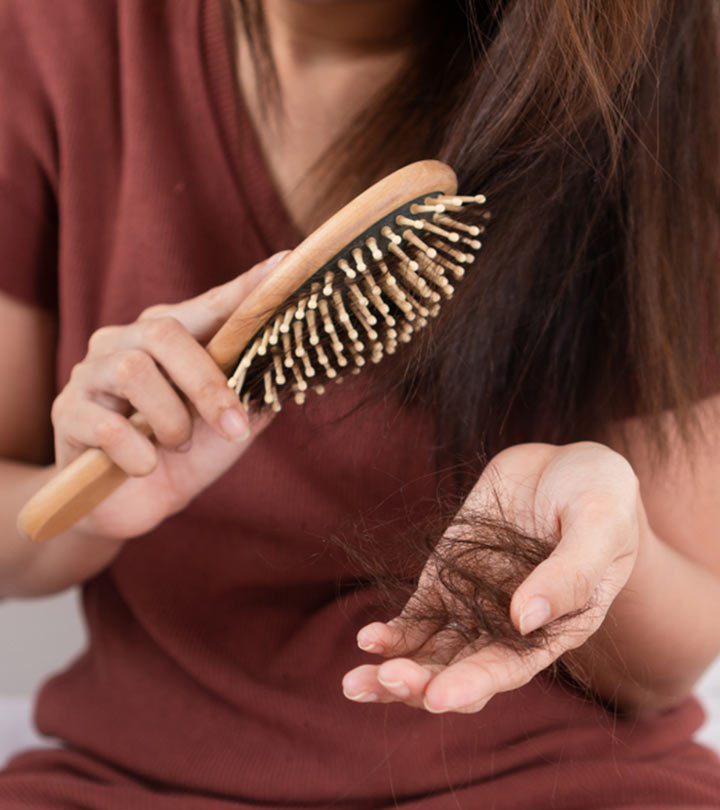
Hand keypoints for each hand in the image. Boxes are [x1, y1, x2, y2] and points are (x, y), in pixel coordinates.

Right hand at [50, 251, 288, 541]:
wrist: (132, 506)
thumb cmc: (184, 456)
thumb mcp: (229, 427)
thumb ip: (255, 393)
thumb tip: (292, 364)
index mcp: (168, 338)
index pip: (209, 306)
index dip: (245, 288)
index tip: (286, 264)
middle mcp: (125, 343)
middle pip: (164, 332)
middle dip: (207, 384)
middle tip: (233, 426)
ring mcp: (91, 374)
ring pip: (134, 372)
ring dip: (171, 422)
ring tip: (178, 447)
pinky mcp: (67, 413)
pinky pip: (105, 425)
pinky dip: (138, 453)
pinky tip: (145, 466)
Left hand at [342, 441, 646, 712]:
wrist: (566, 465)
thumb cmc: (600, 495)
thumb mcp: (599, 524)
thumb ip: (571, 572)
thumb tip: (525, 619)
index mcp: (555, 626)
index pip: (510, 668)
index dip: (474, 685)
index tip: (438, 699)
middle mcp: (510, 626)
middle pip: (461, 671)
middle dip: (422, 685)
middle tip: (385, 682)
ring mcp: (474, 602)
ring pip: (431, 652)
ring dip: (395, 671)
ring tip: (355, 682)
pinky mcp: (447, 576)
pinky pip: (417, 614)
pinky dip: (393, 632)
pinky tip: (368, 640)